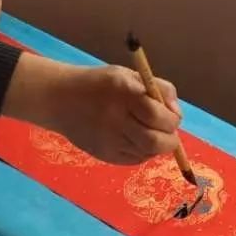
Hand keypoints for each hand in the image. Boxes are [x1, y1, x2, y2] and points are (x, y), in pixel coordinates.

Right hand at [3, 54, 181, 165]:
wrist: (59, 99)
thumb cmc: (101, 85)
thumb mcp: (129, 76)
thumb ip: (159, 89)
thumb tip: (176, 114)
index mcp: (124, 93)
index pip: (159, 115)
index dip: (172, 118)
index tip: (170, 114)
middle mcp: (116, 118)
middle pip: (156, 141)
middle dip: (169, 139)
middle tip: (167, 132)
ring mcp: (109, 140)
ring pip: (148, 152)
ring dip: (156, 145)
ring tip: (147, 131)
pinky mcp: (104, 154)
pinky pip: (135, 159)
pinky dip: (142, 151)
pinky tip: (133, 138)